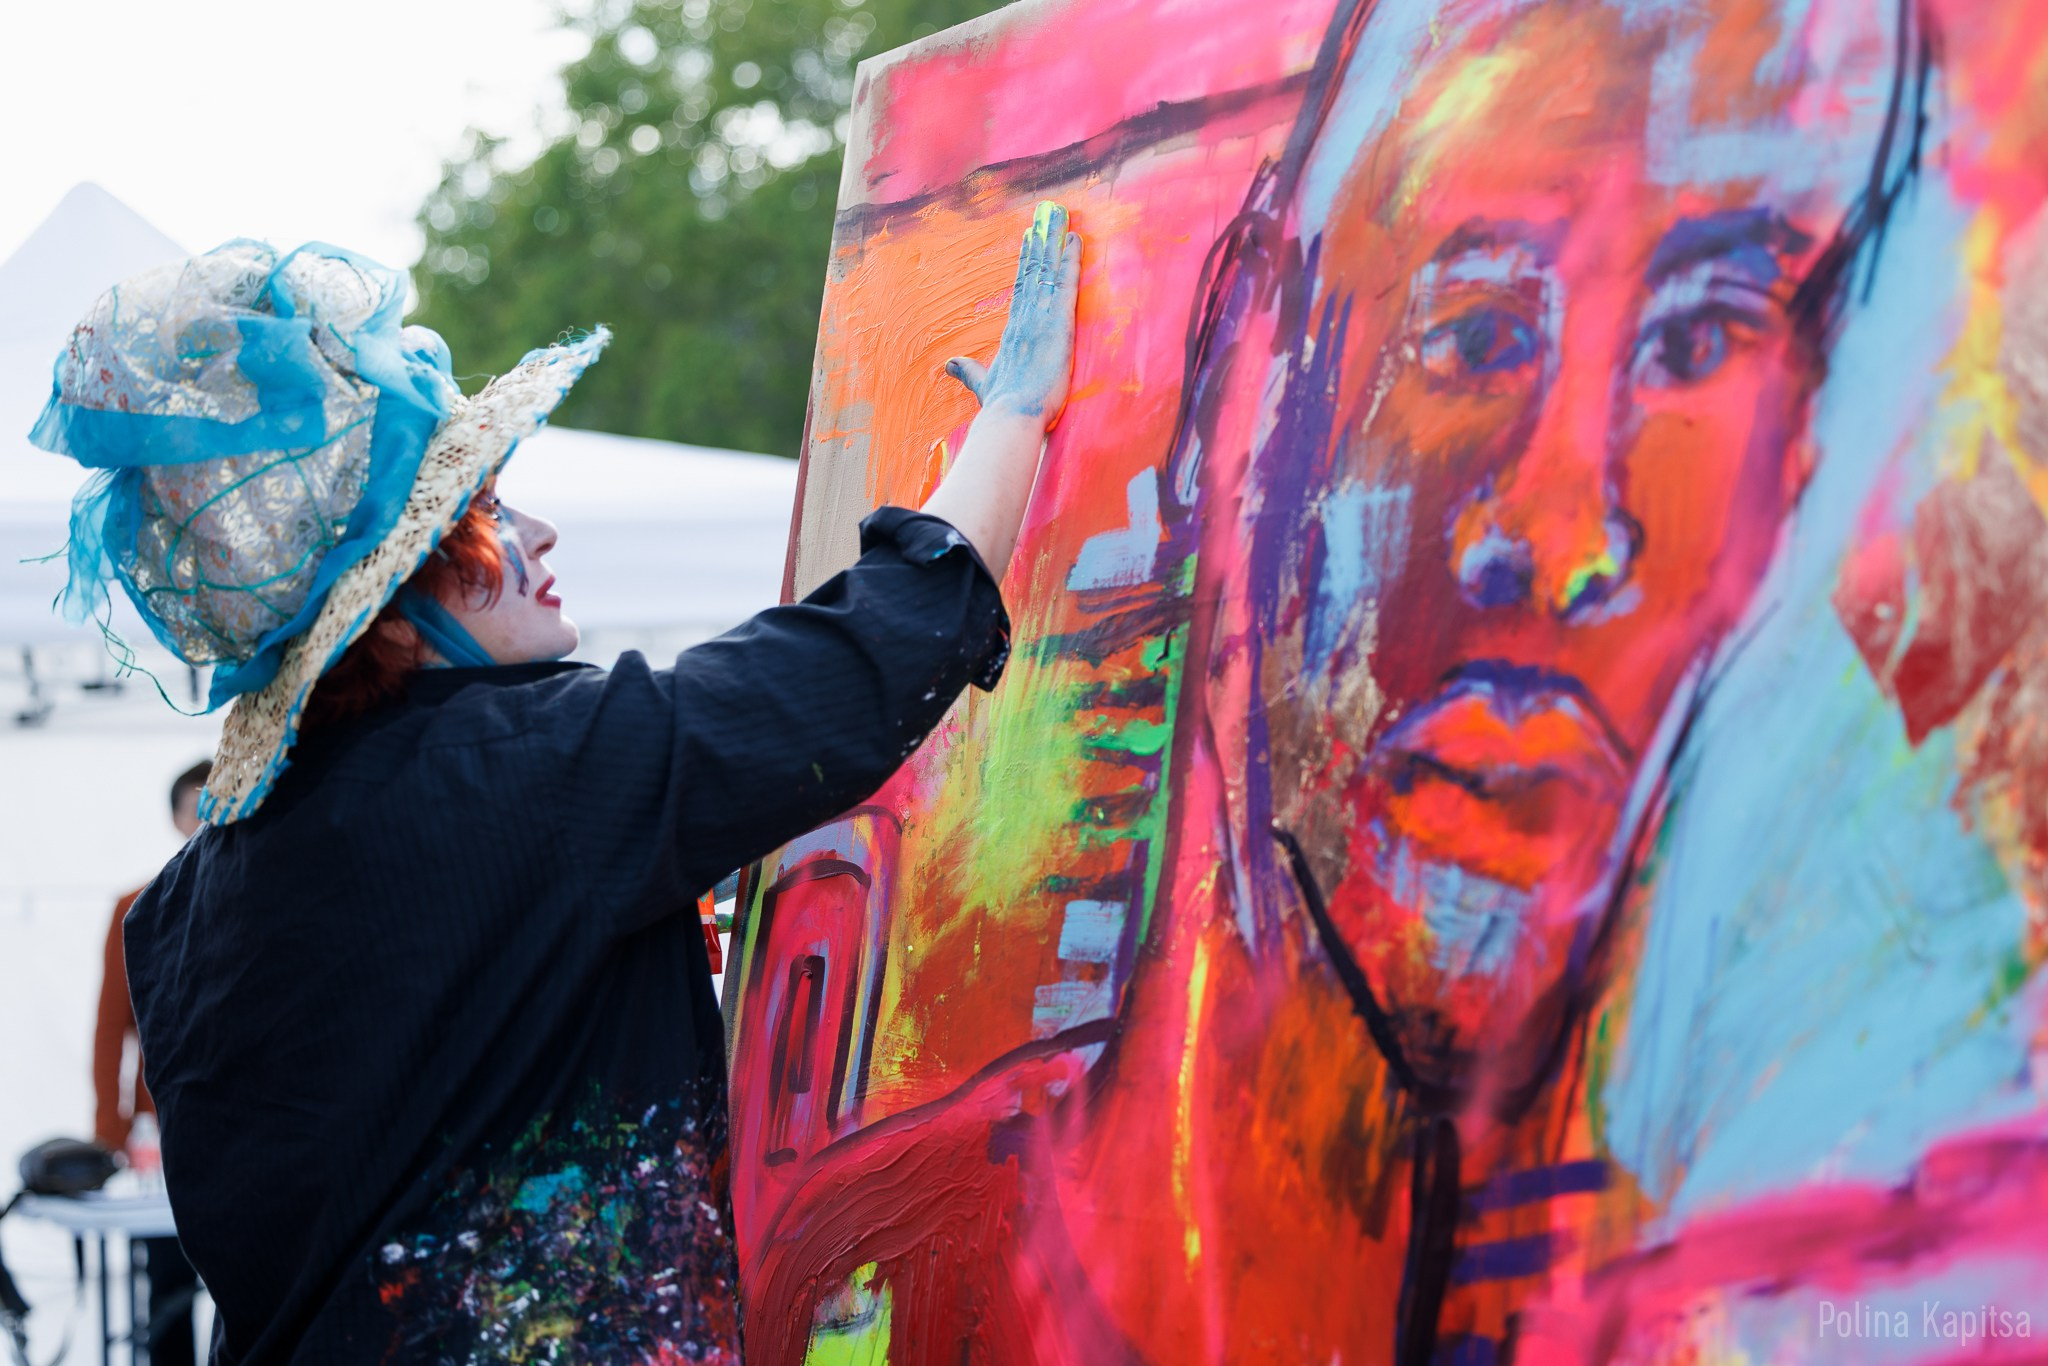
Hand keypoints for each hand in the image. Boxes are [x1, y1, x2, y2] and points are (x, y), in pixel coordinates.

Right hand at [945, 202, 1081, 425]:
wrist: (1011, 414)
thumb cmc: (1001, 406)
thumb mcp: (983, 384)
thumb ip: (969, 371)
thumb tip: (950, 365)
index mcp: (1012, 332)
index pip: (1022, 290)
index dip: (1027, 263)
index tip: (1030, 239)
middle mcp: (1024, 319)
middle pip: (1033, 272)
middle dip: (1041, 242)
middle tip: (1047, 215)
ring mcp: (1040, 318)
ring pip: (1048, 271)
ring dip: (1055, 241)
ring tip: (1060, 215)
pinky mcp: (1058, 324)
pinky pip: (1065, 285)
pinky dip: (1070, 261)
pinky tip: (1075, 240)